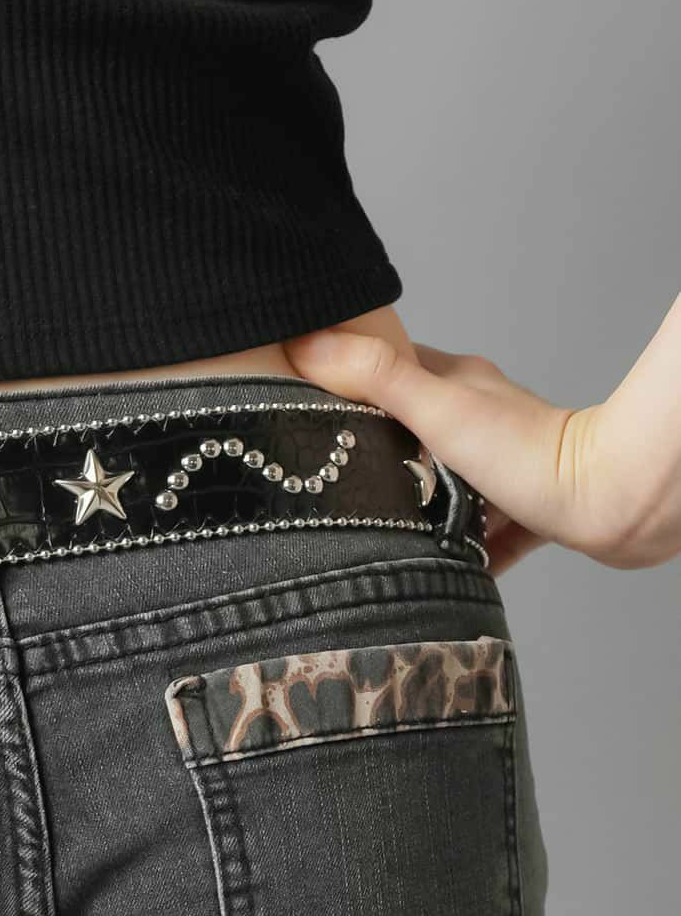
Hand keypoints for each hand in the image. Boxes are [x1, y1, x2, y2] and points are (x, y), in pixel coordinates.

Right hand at [283, 293, 680, 576]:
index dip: (348, 380)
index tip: (307, 399)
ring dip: (415, 506)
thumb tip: (311, 346)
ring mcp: (503, 467)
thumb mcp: (437, 408)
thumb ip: (376, 380)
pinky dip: (460, 552)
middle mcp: (482, 420)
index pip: (391, 369)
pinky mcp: (526, 511)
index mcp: (458, 385)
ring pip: (445, 484)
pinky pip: (483, 535)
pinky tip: (436, 570)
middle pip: (413, 431)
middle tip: (333, 479)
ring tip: (375, 532)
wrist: (609, 501)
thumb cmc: (531, 454)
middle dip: (375, 453)